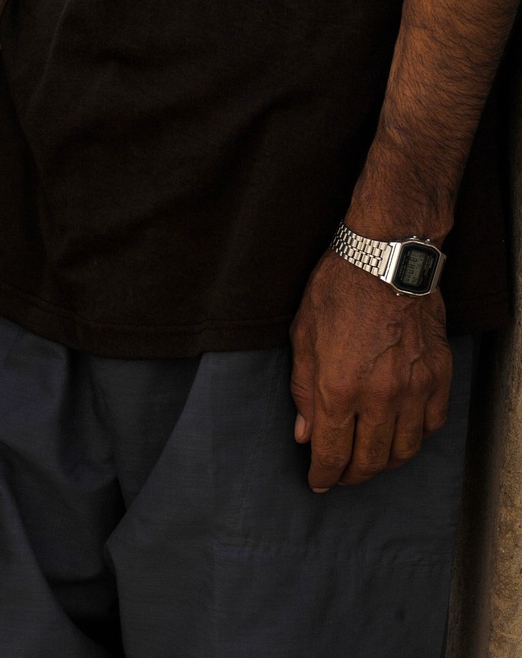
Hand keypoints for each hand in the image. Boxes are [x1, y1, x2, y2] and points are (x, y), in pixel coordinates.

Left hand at [289, 252, 451, 491]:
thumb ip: (304, 392)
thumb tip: (305, 434)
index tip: (318, 483)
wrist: (386, 259)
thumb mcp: (303, 340)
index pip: (331, 453)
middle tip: (340, 477)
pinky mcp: (439, 376)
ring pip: (404, 449)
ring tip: (369, 462)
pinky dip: (415, 438)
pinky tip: (400, 437)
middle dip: (351, 476)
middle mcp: (380, 397)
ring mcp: (414, 389)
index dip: (323, 475)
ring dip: (385, 464)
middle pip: (370, 459)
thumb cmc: (337, 293)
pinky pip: (432, 424)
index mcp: (339, 390)